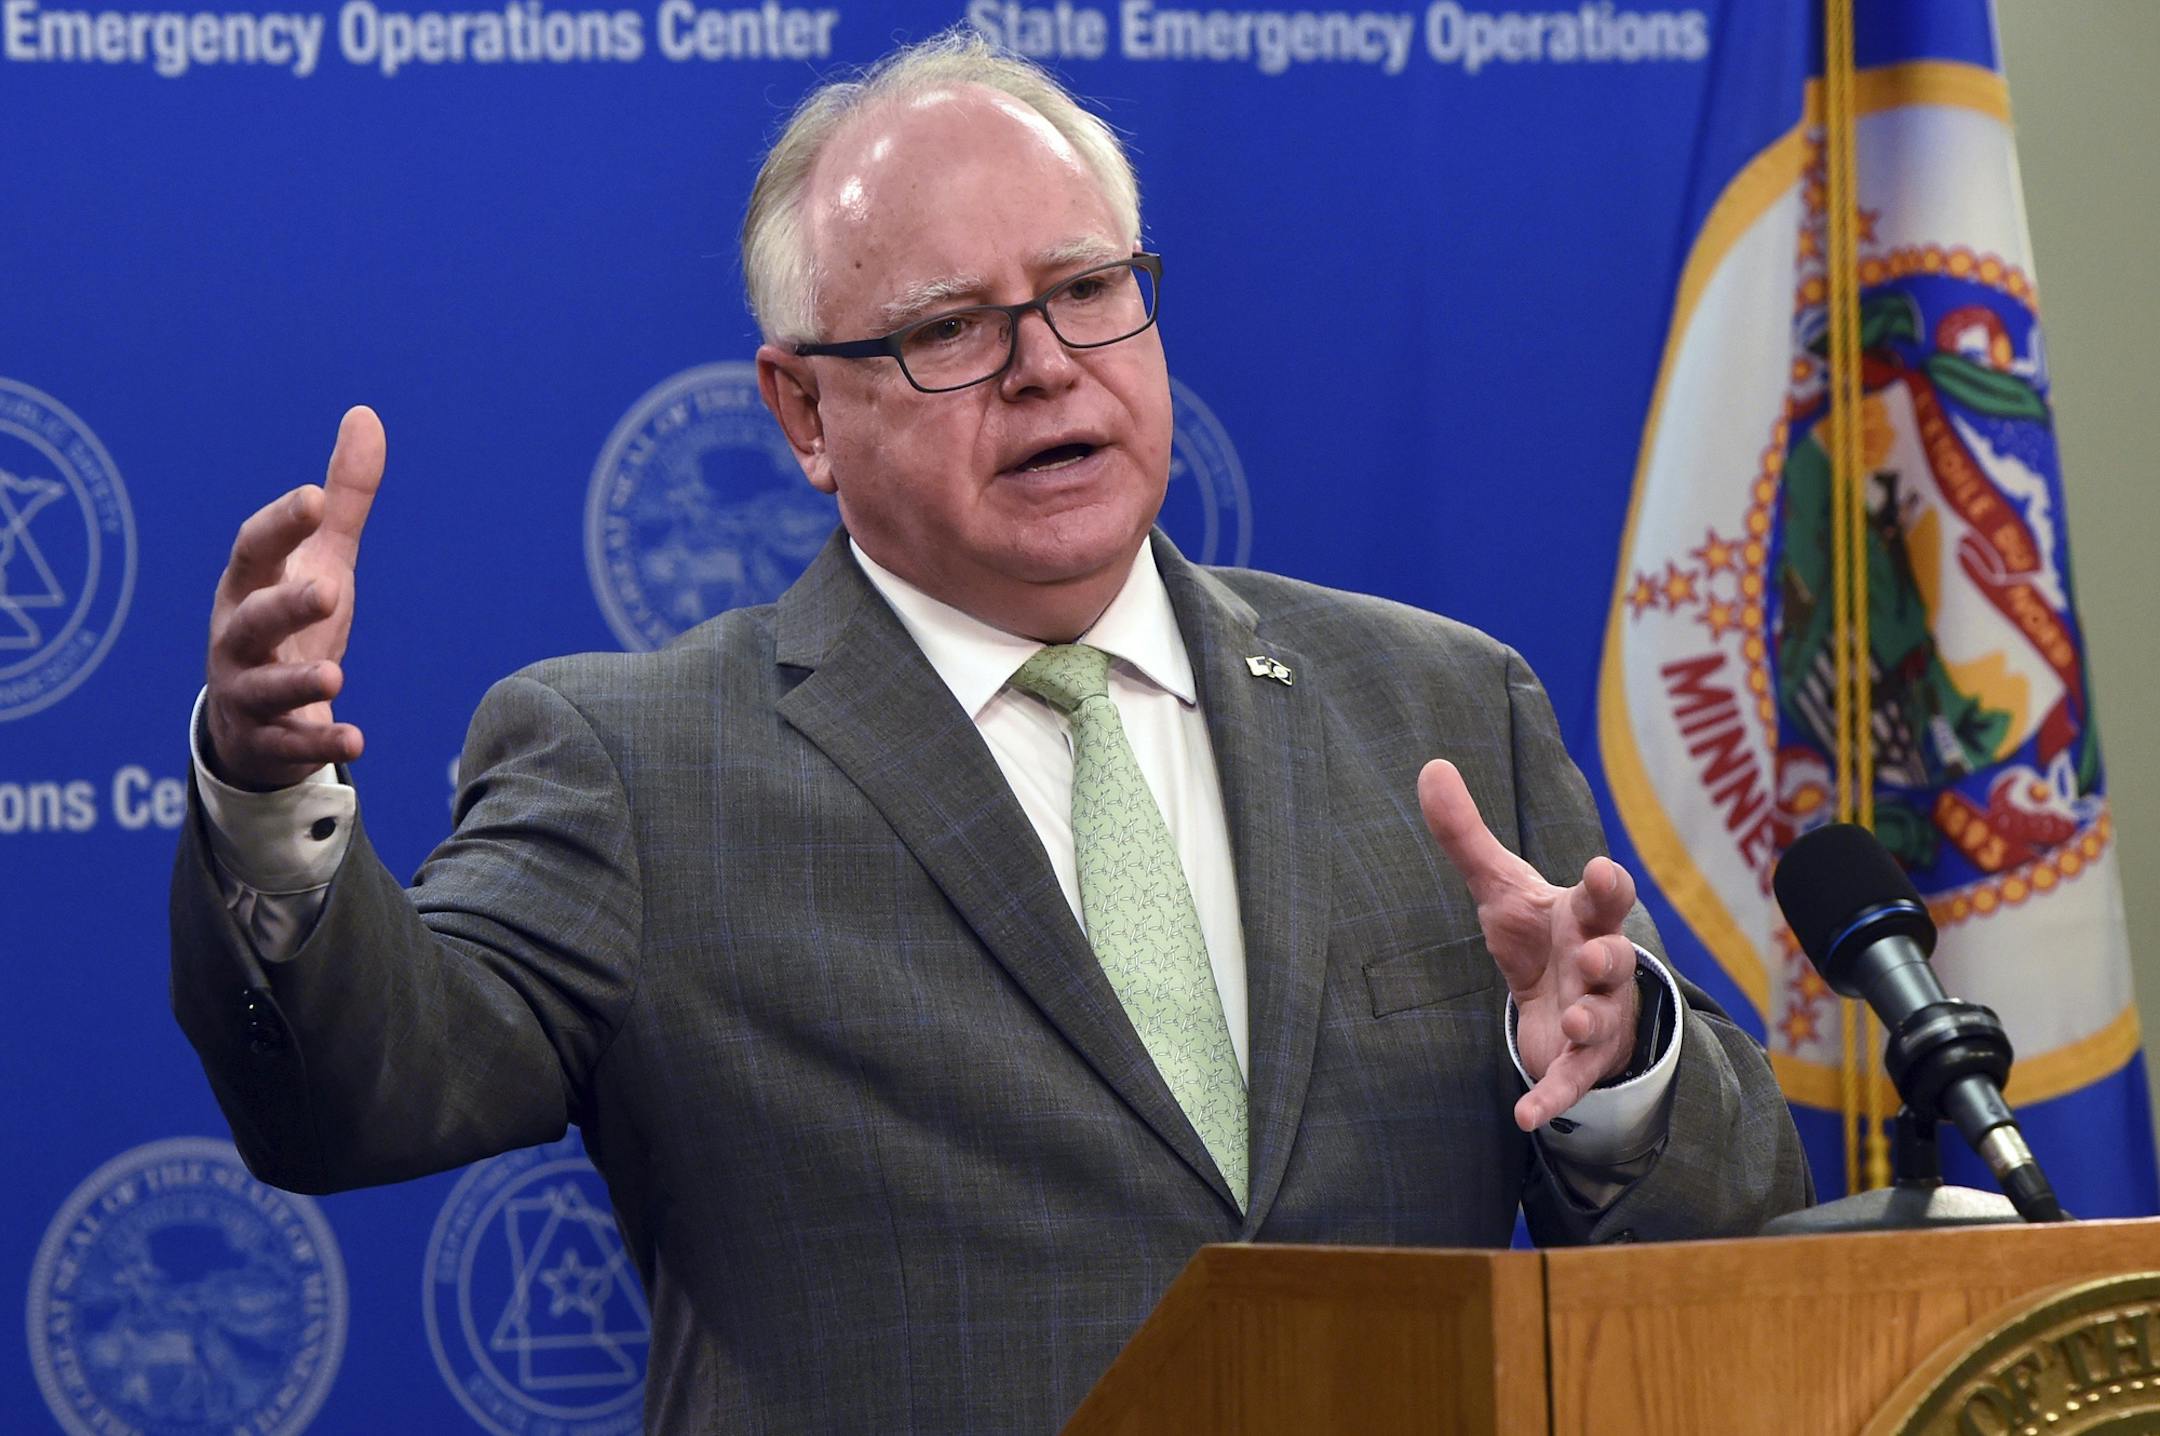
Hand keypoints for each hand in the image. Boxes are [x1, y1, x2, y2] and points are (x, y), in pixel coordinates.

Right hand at [204, 406, 384, 789]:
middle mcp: (238, 637)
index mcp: (248, 586)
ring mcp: (248, 691)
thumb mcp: (321, 558)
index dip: (281, 523)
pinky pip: (290, 744)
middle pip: (253, 618)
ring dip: (297, 681)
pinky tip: (356, 741)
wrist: (257, 716)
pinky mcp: (268, 739)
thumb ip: (344, 498)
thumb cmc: (291, 620)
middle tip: (329, 590)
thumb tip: (365, 414)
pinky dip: (320, 744)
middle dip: (285, 605)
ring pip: (265, 688)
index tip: (314, 497)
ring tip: (335, 675)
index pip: (256, 549)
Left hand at [1417, 758, 1642, 1132]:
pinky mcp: (1581, 1062)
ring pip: (1601, 1020)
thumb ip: (1465, 834)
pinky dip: (1551, 1099)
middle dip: (1609, 957)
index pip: (1607, 896)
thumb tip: (1430, 767)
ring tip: (1570, 1023)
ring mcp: (1597, 1016)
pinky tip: (1526, 1116)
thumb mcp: (1501, 885)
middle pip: (1615, 958)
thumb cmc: (1539, 933)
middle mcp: (1600, 965)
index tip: (1602, 871)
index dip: (1608, 886)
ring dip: (1588, 1022)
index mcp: (1585, 917)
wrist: (1562, 998)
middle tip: (1594, 954)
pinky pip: (1572, 1082)